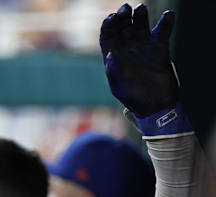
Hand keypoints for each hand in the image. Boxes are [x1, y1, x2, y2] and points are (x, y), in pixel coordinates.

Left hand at [100, 3, 177, 117]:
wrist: (156, 107)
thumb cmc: (133, 99)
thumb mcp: (119, 87)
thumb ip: (113, 71)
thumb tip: (109, 55)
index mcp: (113, 57)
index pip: (108, 36)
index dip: (109, 25)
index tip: (112, 18)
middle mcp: (127, 50)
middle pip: (123, 28)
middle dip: (123, 17)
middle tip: (126, 9)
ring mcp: (143, 49)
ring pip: (141, 27)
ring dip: (140, 16)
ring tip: (141, 9)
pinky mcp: (160, 50)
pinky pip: (162, 33)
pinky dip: (165, 23)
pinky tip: (168, 15)